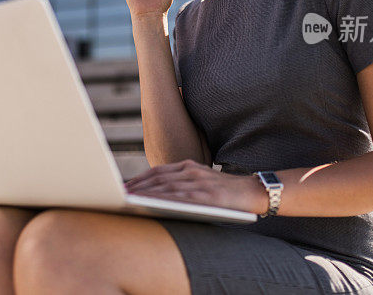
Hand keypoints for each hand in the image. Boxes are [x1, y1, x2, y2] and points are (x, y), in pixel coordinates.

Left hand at [124, 159, 267, 214]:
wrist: (254, 192)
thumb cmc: (227, 193)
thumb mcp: (202, 185)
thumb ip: (183, 186)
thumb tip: (159, 197)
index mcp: (189, 166)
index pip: (157, 171)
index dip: (138, 179)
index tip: (123, 186)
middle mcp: (191, 171)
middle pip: (157, 177)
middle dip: (136, 186)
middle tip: (117, 194)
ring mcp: (199, 182)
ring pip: (165, 186)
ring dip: (144, 193)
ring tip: (127, 200)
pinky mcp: (207, 194)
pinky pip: (180, 197)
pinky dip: (162, 200)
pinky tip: (151, 205)